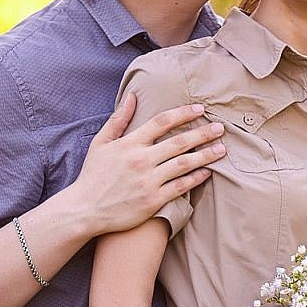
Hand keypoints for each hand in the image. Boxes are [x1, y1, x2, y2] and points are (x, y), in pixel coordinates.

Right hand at [68, 92, 225, 233]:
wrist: (85, 210)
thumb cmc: (93, 176)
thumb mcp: (101, 143)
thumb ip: (118, 119)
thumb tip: (132, 96)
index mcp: (129, 143)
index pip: (161, 122)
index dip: (183, 113)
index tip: (200, 109)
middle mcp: (141, 160)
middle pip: (179, 142)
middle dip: (202, 133)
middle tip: (220, 128)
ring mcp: (148, 181)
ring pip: (184, 164)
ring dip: (205, 155)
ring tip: (221, 149)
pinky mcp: (153, 200)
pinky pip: (180, 187)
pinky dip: (195, 178)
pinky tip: (208, 172)